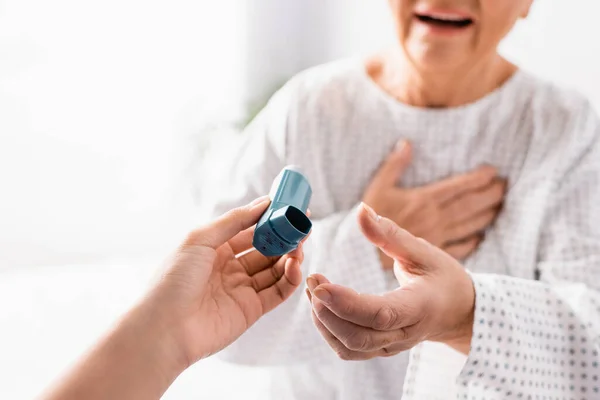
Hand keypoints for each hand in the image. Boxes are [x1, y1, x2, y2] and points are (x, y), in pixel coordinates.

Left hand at [146, 196, 303, 365]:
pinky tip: (294, 265)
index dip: (268, 219)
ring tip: (299, 245)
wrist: (165, 328)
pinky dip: (289, 279)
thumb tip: (263, 203)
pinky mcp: (251, 310)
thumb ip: (233, 221)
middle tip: (302, 226)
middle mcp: (228, 268)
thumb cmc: (174, 280)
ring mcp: (241, 290)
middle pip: (264, 249)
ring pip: (274, 269)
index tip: (288, 207)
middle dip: (283, 237)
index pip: (248, 230)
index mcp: (214, 249)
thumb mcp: (200, 239)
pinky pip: (277, 292)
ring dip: (290, 256)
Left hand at [306, 203, 473, 360]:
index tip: (321, 285)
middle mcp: (405, 333)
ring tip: (312, 289)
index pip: (380, 313)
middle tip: (313, 280)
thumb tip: (361, 210)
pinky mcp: (380, 349)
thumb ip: (390, 234)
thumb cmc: (442, 277)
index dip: (347, 303)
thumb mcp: (422, 250)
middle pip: (359, 337)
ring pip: (350, 348)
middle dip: (327, 312)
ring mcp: (392, 346)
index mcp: (419, 307)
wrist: (459, 312)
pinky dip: (328, 330)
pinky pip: (349, 349)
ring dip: (324, 322)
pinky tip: (320, 306)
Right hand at [362, 140, 505, 266]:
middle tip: (503, 185)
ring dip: (486, 213)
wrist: (366, 256)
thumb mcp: (378, 188)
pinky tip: (480, 236)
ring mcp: (438, 237)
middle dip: (489, 194)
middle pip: (469, 205)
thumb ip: (394, 166)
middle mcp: (436, 218)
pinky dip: (472, 240)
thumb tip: (407, 144)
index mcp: (424, 200)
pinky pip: (460, 246)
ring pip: (469, 224)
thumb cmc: (371, 220)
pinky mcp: (434, 253)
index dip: (477, 178)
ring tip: (499, 203)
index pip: (458, 187)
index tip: (492, 171)